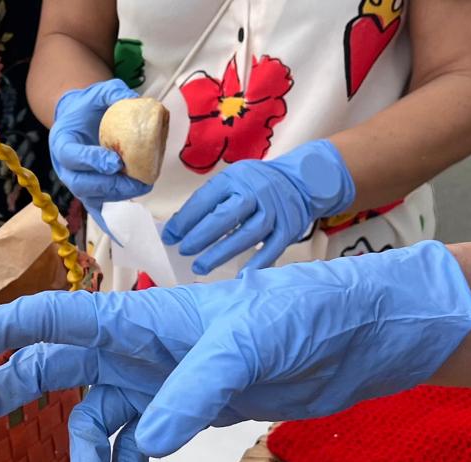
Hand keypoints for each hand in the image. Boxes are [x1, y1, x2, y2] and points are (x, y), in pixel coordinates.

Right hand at [0, 240, 470, 461]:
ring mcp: (162, 377)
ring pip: (96, 421)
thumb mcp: (248, 348)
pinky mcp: (189, 405)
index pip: (51, 319)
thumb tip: (146, 442)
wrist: (361, 338)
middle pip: (54, 366)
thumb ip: (191, 393)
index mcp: (138, 317)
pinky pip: (137, 442)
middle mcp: (139, 345)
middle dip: (6, 392)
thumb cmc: (307, 316)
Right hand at [49, 79, 154, 231]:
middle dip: (111, 185)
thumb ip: (114, 93)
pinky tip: (123, 236)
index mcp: (62, 142)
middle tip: (137, 181)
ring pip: (92, 198)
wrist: (77, 118)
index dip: (92, 161)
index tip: (115, 162)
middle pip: (83, 184)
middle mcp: (65, 168)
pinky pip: (96, 211)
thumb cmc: (88, 107)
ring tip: (142, 188)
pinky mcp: (88, 193)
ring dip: (117, 196)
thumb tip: (138, 101)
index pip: (73, 156)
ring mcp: (76, 183)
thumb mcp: (98, 92)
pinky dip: (108, 224)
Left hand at [162, 139, 355, 276]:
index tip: (170, 236)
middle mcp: (256, 192)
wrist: (300, 181)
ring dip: (222, 253)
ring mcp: (275, 211)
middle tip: (184, 251)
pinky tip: (238, 275)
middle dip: (202, 236)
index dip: (186, 219)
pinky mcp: (289, 228)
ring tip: (200, 267)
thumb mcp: (232, 181)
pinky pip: (271, 249)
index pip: (207, 199)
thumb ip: (209, 201)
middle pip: (227, 217)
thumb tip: (178, 227)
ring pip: (247, 234)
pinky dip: (255, 263)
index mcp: (236, 178)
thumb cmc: (255, 185)